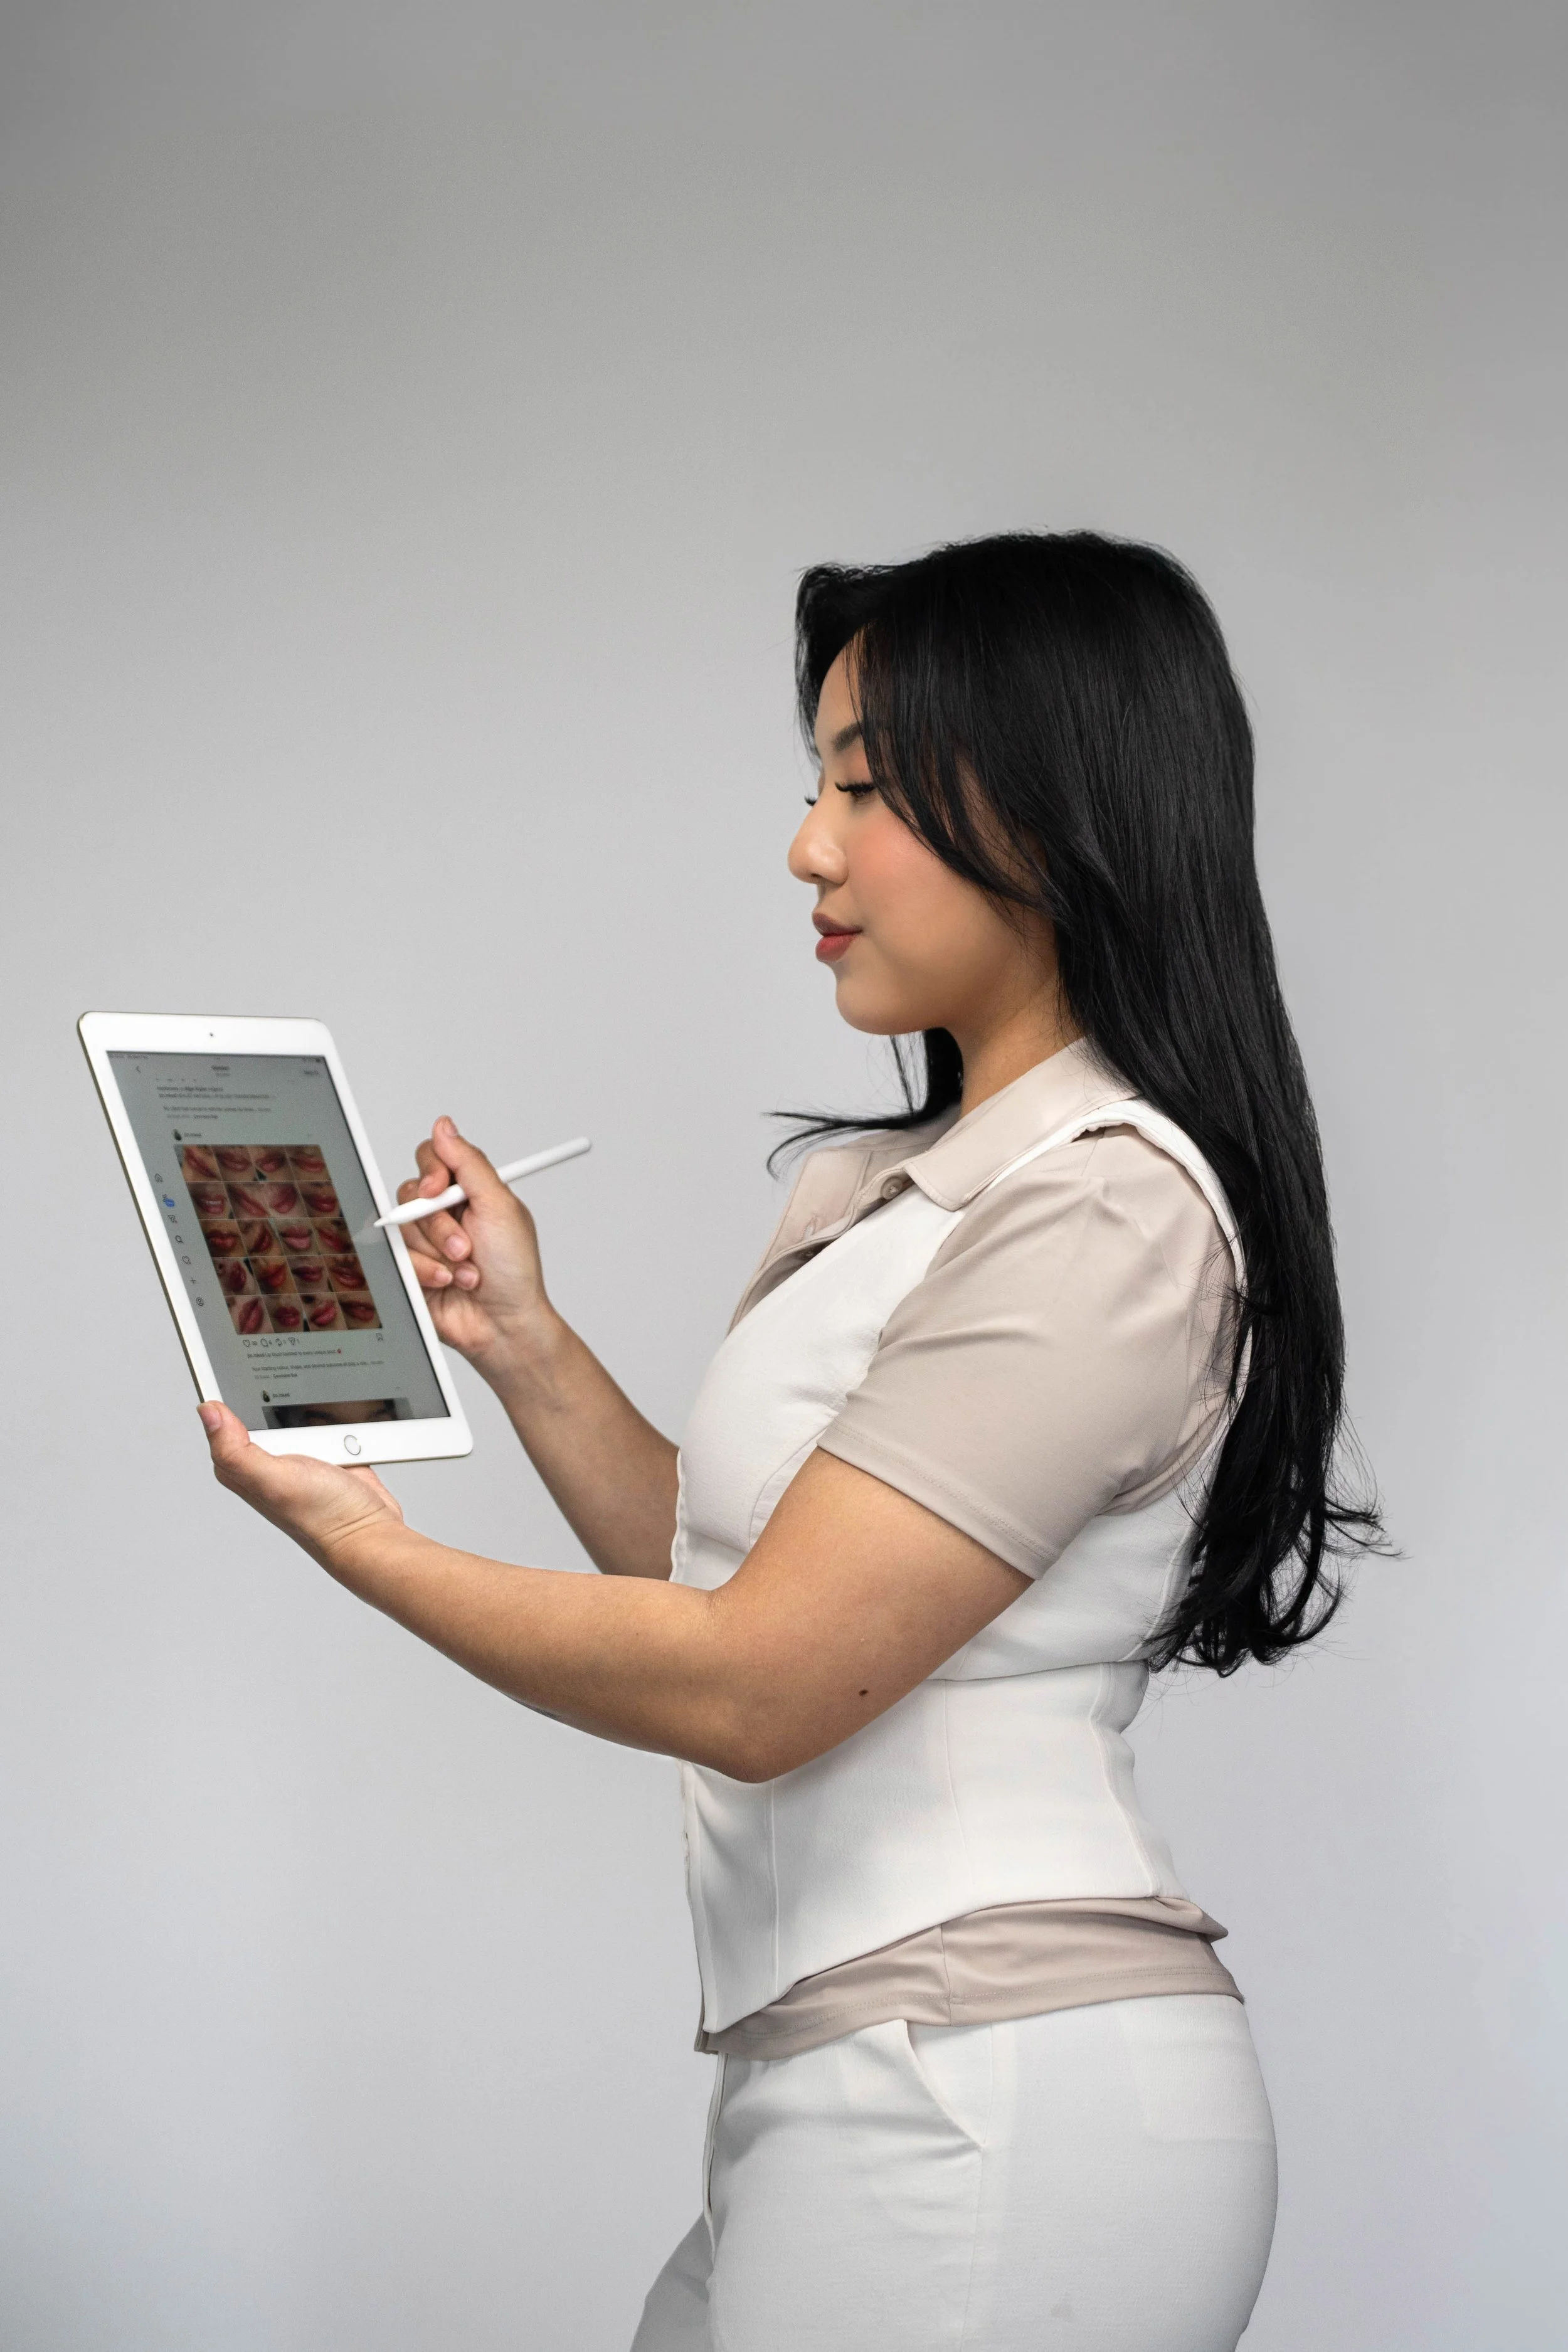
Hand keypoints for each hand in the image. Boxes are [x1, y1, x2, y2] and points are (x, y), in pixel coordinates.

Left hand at [199, 1400, 406, 1570]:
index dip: (220, 1389)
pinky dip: (333, 1414)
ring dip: (309, 1403)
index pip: (220, 1418)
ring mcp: (298, 1452)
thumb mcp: (272, 1480)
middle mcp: (266, 1459)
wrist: (370, 1531)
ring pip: (294, 1409)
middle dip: (272, 1388)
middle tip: (286, 1381)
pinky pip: (325, 1418)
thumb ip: (235, 1449)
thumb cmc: (322, 1516)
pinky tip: (339, 1420)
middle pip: (259, 1405)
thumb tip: (207, 1412)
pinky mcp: (326, 1449)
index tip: (228, 1363)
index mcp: (241, 1465)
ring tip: (319, 1415)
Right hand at [394, 1116, 555, 1375]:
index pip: (433, 1157)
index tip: (438, 1188)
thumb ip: (469, 1163)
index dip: (431, 1170)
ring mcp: (425, 1240)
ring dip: (437, 1252)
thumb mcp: (500, 1207)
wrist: (505, 1324)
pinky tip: (448, 1282)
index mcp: (468, 1191)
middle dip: (439, 1224)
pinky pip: (397, 1257)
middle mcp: (444, 1211)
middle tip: (465, 1245)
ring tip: (466, 1269)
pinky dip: (425, 1271)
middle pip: (412, 1193)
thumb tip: (444, 1126)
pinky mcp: (409, 1267)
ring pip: (403, 1226)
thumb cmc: (514, 1270)